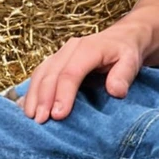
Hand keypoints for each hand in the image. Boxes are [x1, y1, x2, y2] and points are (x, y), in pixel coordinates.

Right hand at [20, 19, 149, 123]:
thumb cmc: (126, 51)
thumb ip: (124, 75)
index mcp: (88, 48)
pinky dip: (31, 91)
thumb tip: (116, 91)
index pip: (71, 72)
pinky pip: (39, 74)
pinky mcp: (55, 61)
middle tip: (40, 121)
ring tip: (31, 117)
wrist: (123, 37)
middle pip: (51, 73)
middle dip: (43, 98)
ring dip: (33, 96)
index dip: (63, 94)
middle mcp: (71, 49)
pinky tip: (26, 107)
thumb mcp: (132, 60)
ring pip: (40, 73)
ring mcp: (60, 54)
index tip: (58, 115)